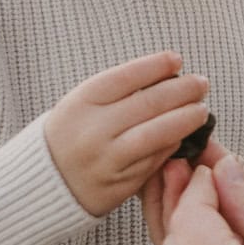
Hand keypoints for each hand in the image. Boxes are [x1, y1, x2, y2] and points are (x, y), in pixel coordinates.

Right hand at [45, 52, 209, 217]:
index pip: (127, 76)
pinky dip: (172, 145)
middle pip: (148, 103)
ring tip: (201, 110)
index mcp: (81, 103)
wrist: (42, 183)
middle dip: (182, 90)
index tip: (177, 59)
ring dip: (186, 119)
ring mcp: (106, 160)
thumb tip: (167, 75)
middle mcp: (93, 130)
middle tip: (201, 84)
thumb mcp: (80, 104)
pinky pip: (153, 161)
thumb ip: (117, 92)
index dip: (156, 65)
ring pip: (156, 134)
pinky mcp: (118, 185)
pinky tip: (183, 135)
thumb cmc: (70, 135)